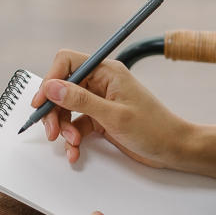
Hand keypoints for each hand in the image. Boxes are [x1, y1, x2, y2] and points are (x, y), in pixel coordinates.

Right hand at [30, 50, 193, 167]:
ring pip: (67, 109)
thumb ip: (81, 101)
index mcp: (107, 72)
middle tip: (52, 131)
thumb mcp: (114, 116)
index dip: (50, 80)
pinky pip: (77, 125)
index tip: (41, 102)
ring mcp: (100, 101)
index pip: (67, 63)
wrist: (174, 149)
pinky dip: (73, 139)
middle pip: (62, 89)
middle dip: (54, 111)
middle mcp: (101, 83)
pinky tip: (75, 152)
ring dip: (63, 128)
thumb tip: (52, 87)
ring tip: (71, 143)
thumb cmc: (154, 128)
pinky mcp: (101, 119)